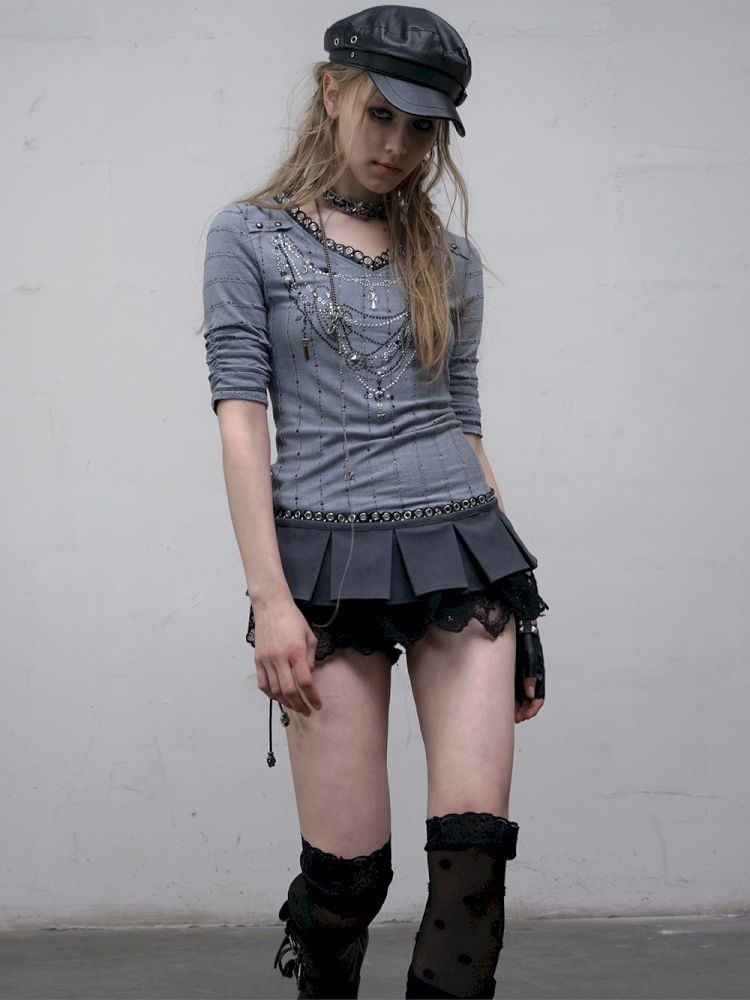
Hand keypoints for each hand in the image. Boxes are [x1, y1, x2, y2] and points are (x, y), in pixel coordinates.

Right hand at [252, 599, 321, 715]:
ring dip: (286, 702)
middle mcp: (280, 658)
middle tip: (307, 711)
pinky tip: (278, 697)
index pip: (305, 681)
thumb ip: (311, 658)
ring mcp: (266, 660)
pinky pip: (262, 683)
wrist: (271, 607)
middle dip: (299, 704)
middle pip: (289, 690)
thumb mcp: (310, 636)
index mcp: (296, 651)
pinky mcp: (257, 660)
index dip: (312, 697)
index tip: (318, 705)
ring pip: (275, 690)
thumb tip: (308, 677)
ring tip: (295, 706)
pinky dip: (270, 694)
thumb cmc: (293, 619)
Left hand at [514, 619, 544, 723]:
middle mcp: (532, 677)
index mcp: (539, 675)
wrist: (519, 628)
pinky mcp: (515, 672)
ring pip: (522, 696)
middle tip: (516, 719)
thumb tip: (529, 694)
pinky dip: (512, 697)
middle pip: (530, 700)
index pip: (539, 697)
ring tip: (510, 715)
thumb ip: (530, 675)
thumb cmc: (527, 641)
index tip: (525, 716)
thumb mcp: (529, 657)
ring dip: (518, 707)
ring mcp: (523, 675)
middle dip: (525, 711)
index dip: (533, 708)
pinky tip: (505, 703)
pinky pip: (515, 688)